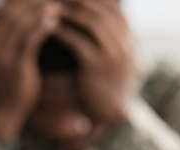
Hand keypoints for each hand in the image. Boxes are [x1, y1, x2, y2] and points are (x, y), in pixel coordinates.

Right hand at [0, 0, 61, 141]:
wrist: (6, 111)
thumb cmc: (11, 81)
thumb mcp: (5, 56)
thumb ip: (10, 37)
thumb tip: (25, 17)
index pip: (0, 9)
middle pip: (8, 12)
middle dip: (29, 1)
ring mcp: (0, 56)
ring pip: (18, 24)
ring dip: (37, 10)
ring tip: (56, 3)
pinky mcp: (15, 67)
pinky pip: (28, 41)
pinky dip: (41, 28)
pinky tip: (54, 20)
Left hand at [54, 0, 135, 127]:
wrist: (111, 109)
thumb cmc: (109, 79)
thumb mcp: (117, 54)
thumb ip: (112, 33)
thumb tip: (103, 10)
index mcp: (130, 38)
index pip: (113, 6)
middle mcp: (125, 44)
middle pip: (102, 10)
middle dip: (78, 0)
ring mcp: (113, 56)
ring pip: (92, 22)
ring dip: (70, 12)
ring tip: (52, 8)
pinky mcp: (96, 68)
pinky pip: (78, 42)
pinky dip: (62, 32)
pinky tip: (50, 28)